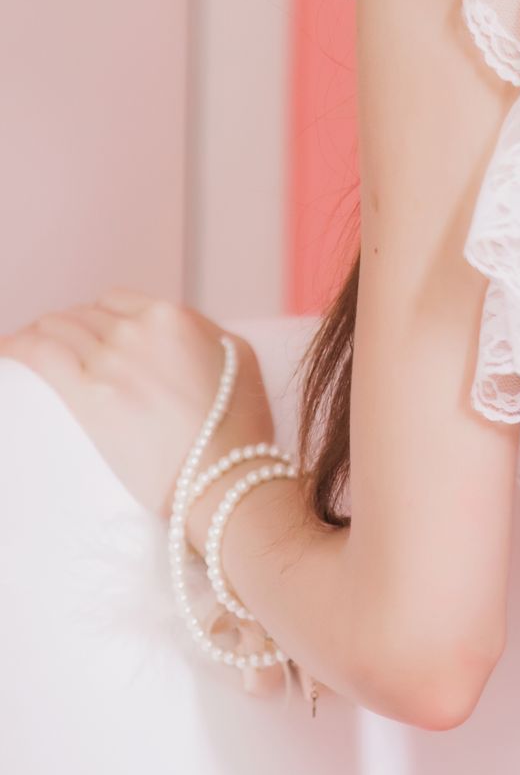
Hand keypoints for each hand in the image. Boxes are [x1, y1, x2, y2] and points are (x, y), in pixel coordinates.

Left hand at [0, 289, 281, 552]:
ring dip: (38, 335)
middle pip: (82, 315)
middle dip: (66, 328)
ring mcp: (112, 359)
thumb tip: (178, 333)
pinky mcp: (90, 395)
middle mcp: (138, 329)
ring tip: (23, 350)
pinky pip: (40, 354)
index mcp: (173, 316)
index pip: (115, 301)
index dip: (100, 318)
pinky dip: (17, 348)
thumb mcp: (238, 357)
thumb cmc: (240, 425)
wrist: (226, 473)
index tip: (91, 335)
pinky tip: (6, 351)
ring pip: (56, 328)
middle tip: (54, 348)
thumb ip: (202, 333)